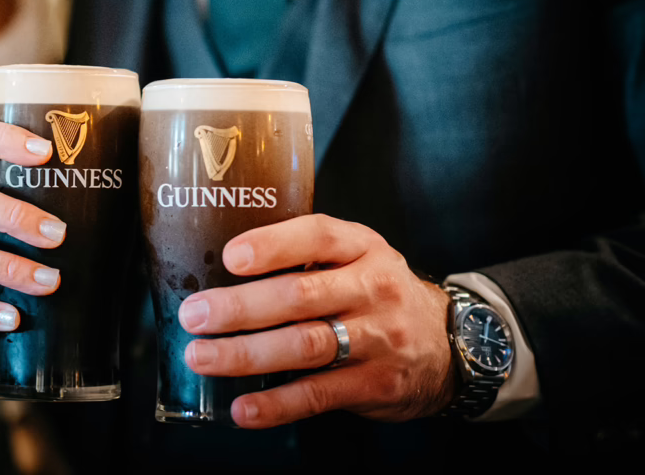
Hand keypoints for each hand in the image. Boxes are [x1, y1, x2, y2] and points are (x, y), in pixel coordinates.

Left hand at [177, 214, 454, 427]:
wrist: (449, 343)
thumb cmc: (377, 293)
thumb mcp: (357, 258)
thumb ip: (305, 258)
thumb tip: (222, 269)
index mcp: (361, 248)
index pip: (317, 236)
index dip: (272, 246)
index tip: (230, 258)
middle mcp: (371, 288)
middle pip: (300, 296)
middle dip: (240, 307)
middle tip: (195, 315)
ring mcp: (376, 338)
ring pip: (305, 346)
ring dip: (246, 354)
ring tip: (202, 357)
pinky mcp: (375, 384)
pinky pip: (320, 395)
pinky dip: (278, 404)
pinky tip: (243, 409)